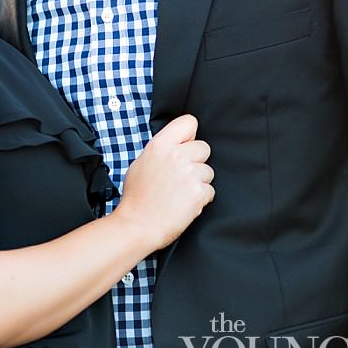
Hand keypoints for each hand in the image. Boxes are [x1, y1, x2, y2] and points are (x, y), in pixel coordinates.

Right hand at [116, 114, 214, 249]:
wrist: (138, 225)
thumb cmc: (137, 197)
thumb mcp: (141, 163)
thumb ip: (162, 150)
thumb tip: (180, 144)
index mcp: (160, 145)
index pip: (189, 122)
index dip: (189, 135)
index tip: (185, 145)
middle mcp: (177, 156)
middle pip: (204, 147)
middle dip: (196, 161)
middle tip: (180, 176)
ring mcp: (189, 174)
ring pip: (209, 171)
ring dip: (199, 182)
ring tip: (180, 193)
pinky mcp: (199, 192)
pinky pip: (210, 190)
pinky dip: (200, 198)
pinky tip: (184, 203)